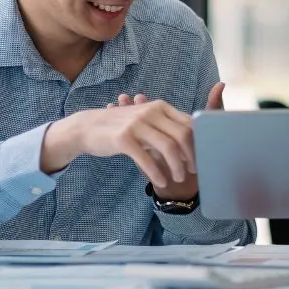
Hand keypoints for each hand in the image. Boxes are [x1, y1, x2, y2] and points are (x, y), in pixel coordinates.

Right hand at [40, 95, 194, 185]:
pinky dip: (157, 173)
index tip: (201, 157)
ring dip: (177, 167)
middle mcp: (151, 112)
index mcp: (160, 106)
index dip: (199, 142)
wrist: (87, 127)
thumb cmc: (122, 127)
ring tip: (178, 179)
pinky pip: (147, 159)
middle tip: (193, 171)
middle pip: (183, 135)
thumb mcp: (146, 121)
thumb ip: (166, 128)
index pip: (189, 123)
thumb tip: (191, 146)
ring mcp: (137, 124)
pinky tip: (161, 182)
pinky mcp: (124, 138)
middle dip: (192, 156)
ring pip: (169, 147)